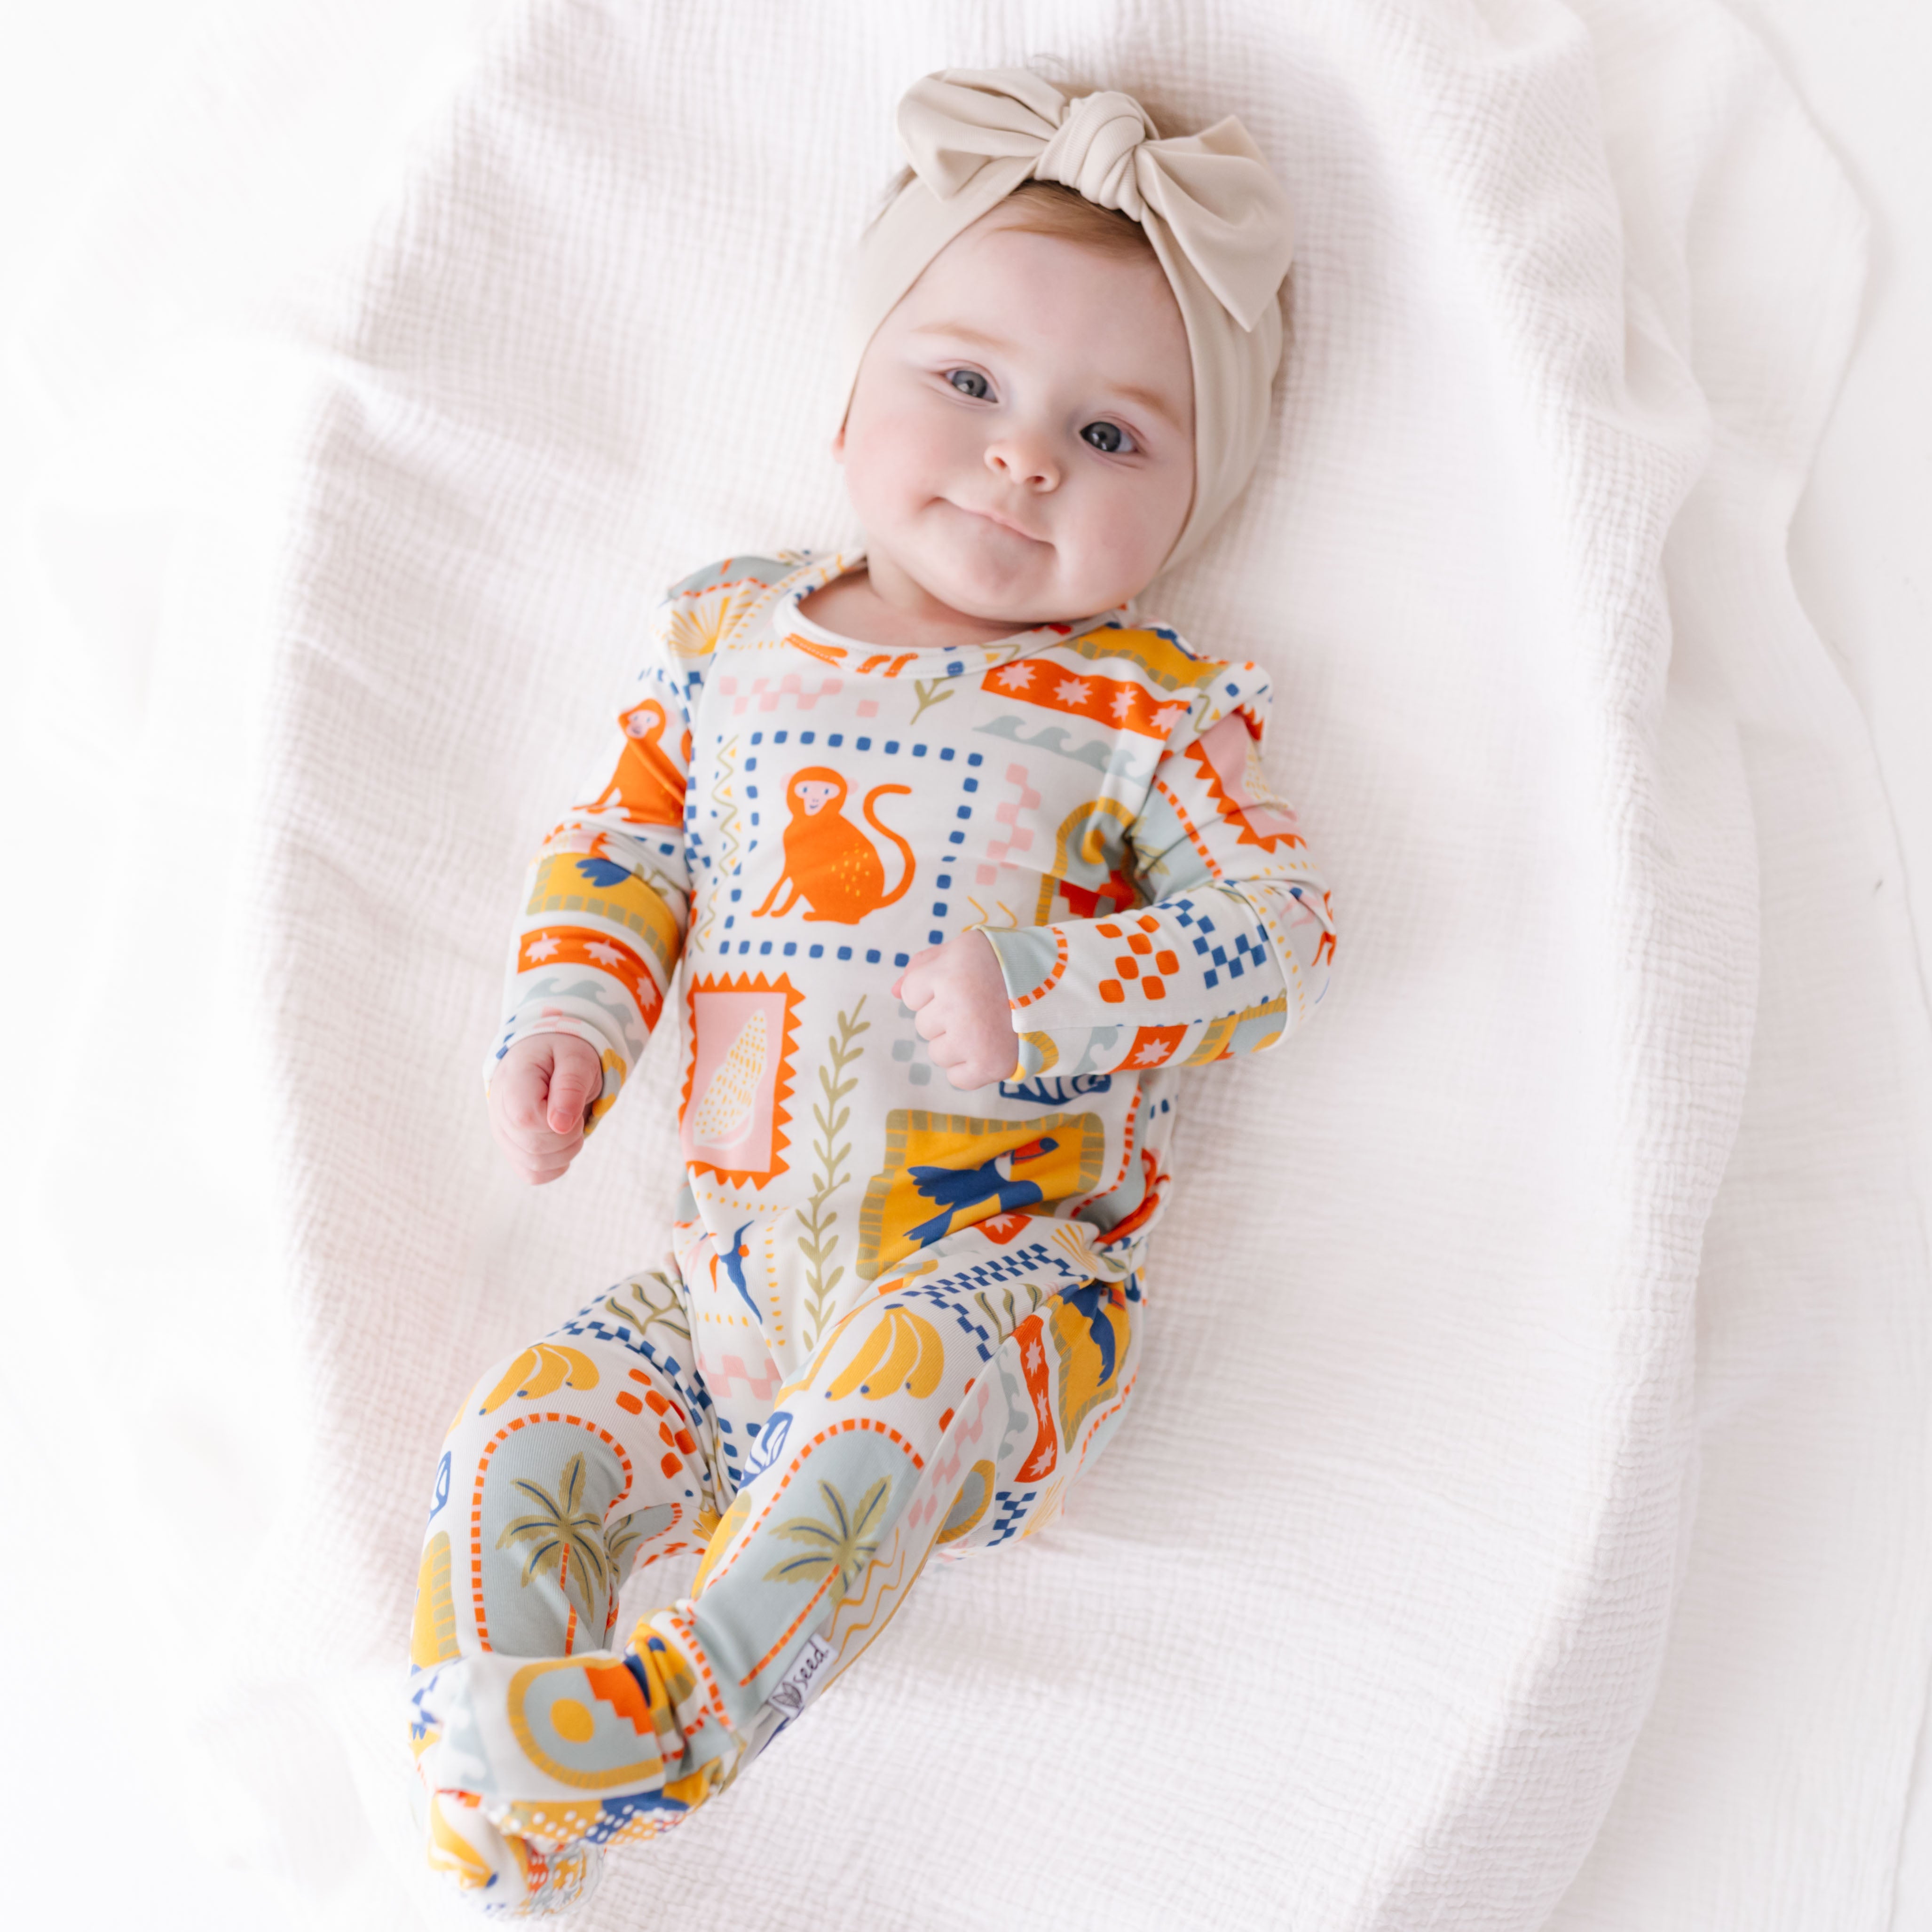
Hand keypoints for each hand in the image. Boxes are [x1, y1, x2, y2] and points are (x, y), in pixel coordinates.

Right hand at [488, 1034, 604, 1183]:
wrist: (547, 1056)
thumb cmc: (563, 1054)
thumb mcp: (576, 1059)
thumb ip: (570, 1087)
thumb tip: (561, 1126)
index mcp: (512, 1081)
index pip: (527, 1119)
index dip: (557, 1120)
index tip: (571, 1102)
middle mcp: (498, 1111)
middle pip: (533, 1147)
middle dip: (569, 1136)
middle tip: (576, 1112)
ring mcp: (502, 1134)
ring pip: (535, 1166)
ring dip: (566, 1151)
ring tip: (570, 1123)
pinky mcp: (512, 1150)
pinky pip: (534, 1175)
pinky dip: (557, 1165)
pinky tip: (562, 1141)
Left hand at [892, 930, 1016, 1089]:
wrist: (1059, 988)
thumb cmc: (1004, 965)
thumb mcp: (964, 949)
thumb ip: (925, 966)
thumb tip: (893, 992)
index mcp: (949, 972)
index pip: (910, 994)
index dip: (933, 989)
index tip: (961, 984)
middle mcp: (957, 1006)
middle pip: (923, 1025)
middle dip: (945, 1017)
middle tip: (979, 1005)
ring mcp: (972, 1039)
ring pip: (937, 1053)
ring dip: (956, 1043)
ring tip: (987, 1025)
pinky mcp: (990, 1066)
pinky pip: (957, 1078)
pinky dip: (970, 1068)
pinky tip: (989, 1047)